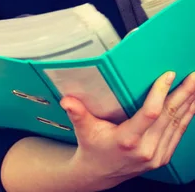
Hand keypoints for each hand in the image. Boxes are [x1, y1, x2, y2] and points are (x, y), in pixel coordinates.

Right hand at [60, 71, 194, 190]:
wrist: (100, 173)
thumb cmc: (92, 147)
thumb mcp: (83, 129)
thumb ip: (77, 113)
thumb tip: (67, 100)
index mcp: (127, 140)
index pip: (149, 115)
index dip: (160, 94)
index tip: (167, 75)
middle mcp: (146, 150)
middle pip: (169, 117)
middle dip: (183, 94)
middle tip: (192, 75)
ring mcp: (157, 155)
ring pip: (178, 125)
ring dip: (188, 103)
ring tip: (194, 84)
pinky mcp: (163, 156)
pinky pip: (179, 133)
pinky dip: (186, 116)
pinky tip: (191, 103)